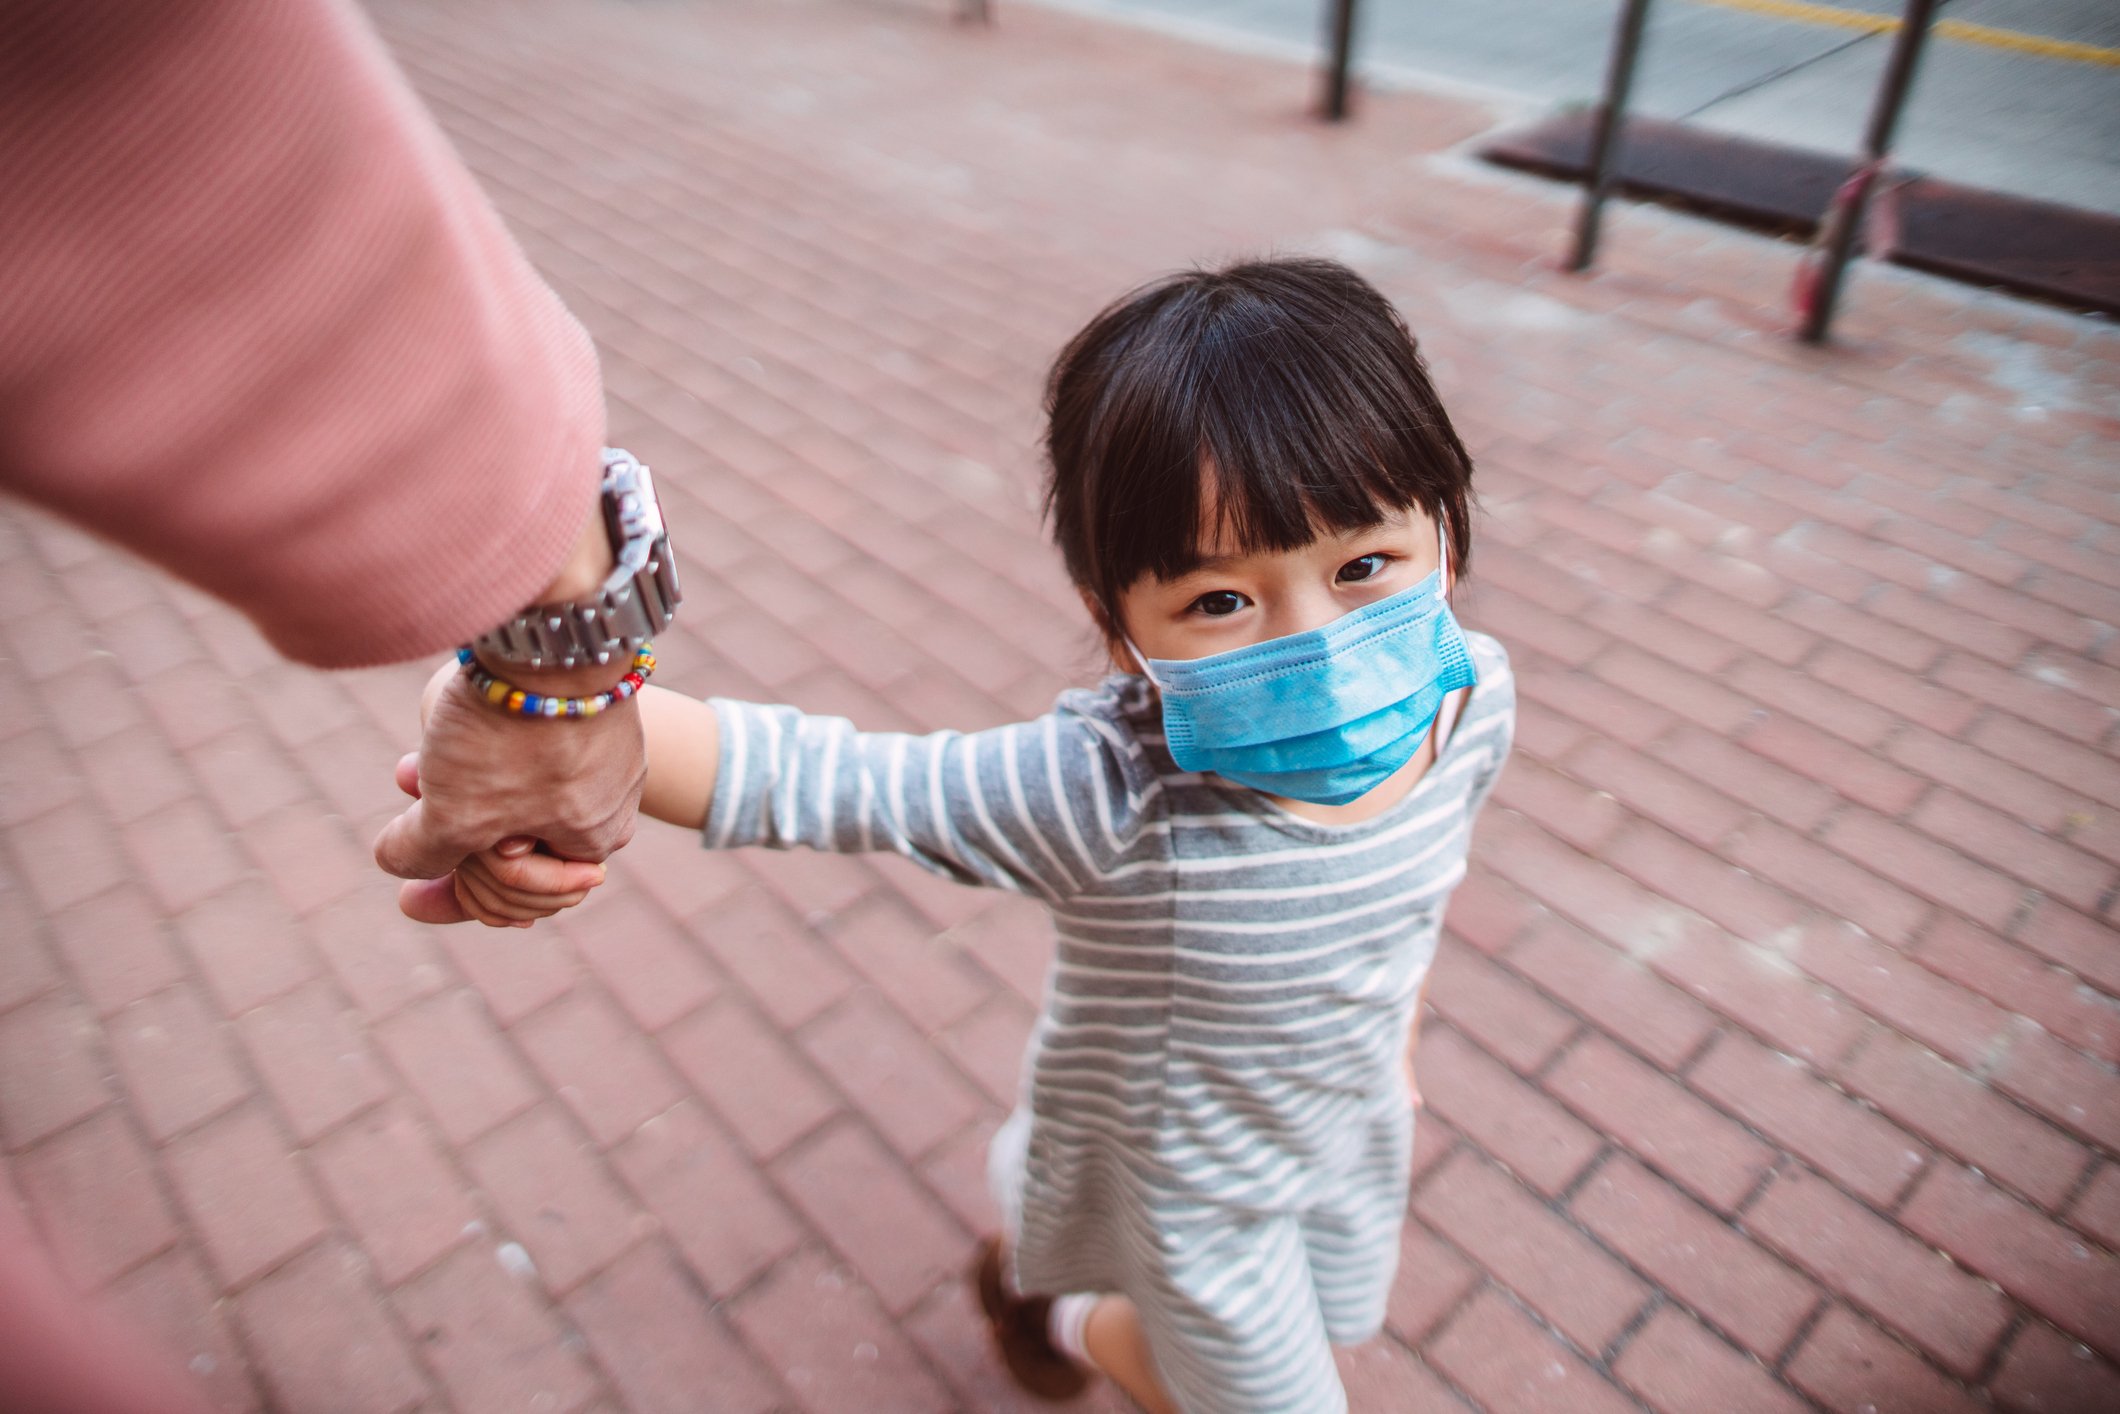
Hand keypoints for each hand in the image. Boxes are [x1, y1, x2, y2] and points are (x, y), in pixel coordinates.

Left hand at [374, 658, 642, 922]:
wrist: (552, 636)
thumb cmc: (511, 738)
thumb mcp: (453, 817)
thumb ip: (423, 854)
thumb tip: (402, 864)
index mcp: (589, 848)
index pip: (516, 900)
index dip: (455, 896)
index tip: (411, 894)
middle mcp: (611, 808)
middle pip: (517, 849)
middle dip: (455, 835)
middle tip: (412, 797)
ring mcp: (606, 755)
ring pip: (516, 793)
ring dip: (458, 790)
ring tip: (410, 768)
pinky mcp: (590, 709)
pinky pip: (531, 748)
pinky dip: (483, 750)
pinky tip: (441, 733)